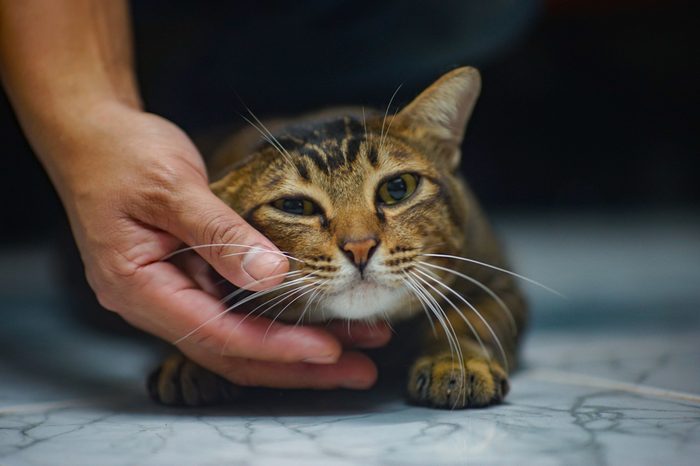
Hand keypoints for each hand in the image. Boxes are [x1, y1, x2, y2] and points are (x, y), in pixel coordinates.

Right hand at [48, 101, 390, 388]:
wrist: (92, 136)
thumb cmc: (122, 155)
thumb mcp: (172, 187)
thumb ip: (220, 233)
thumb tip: (275, 275)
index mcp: (139, 286)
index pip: (218, 333)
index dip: (276, 346)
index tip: (330, 349)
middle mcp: (155, 302)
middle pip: (235, 352)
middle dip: (299, 366)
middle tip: (359, 371)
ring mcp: (173, 294)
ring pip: (241, 338)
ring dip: (297, 347)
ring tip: (357, 348)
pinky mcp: (190, 281)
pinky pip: (238, 313)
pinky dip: (279, 320)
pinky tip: (318, 319)